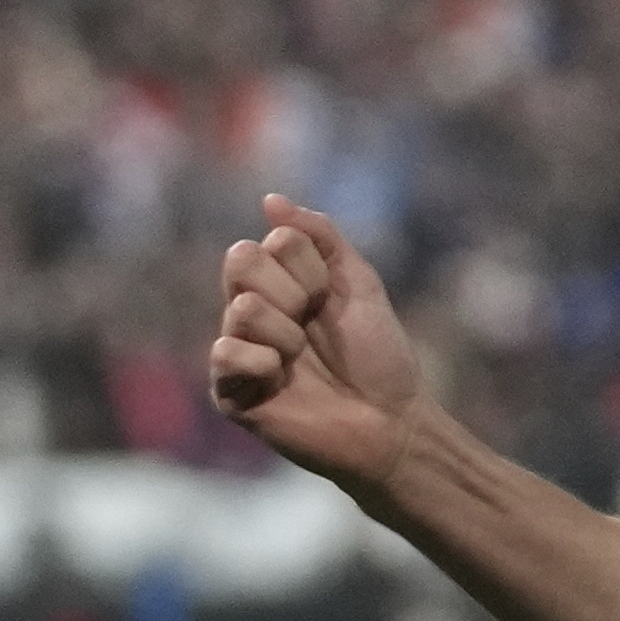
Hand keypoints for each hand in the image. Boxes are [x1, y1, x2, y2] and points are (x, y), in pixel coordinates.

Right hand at [210, 194, 436, 489]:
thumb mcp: (358, 283)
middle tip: (314, 324)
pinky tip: (283, 382)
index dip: (314, 270)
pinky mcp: (230, 391)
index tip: (332, 302)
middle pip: (240, 259)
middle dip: (295, 291)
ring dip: (288, 334)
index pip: (273, 240)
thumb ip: (320, 236)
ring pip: (241, 307)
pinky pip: (226, 352)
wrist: (392, 421)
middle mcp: (249, 311)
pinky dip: (265, 364)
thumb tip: (271, 199)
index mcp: (277, 283)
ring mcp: (238, 350)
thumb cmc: (378, 356)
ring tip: (302, 360)